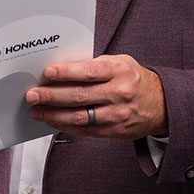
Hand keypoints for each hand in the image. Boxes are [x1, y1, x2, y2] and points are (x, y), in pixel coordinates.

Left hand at [26, 54, 168, 139]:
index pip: (89, 72)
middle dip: (51, 96)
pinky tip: (53, 121)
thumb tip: (63, 70)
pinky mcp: (114, 131)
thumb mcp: (120, 63)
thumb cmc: (134, 79)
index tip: (48, 73)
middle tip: (32, 95)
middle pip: (79, 96)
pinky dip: (66, 126)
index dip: (67, 72)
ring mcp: (116, 115)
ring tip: (36, 111)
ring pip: (79, 117)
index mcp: (119, 71)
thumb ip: (95, 65)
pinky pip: (85, 131)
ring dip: (54, 115)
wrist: (161, 104)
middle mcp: (118, 93)